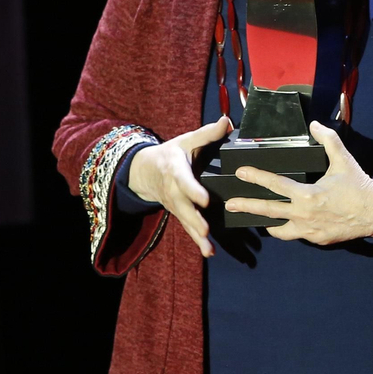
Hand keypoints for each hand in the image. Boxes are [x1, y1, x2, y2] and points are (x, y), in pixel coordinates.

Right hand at [126, 116, 232, 256]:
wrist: (145, 171)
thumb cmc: (170, 154)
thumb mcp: (186, 141)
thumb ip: (207, 133)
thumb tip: (227, 121)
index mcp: (175, 170)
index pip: (183, 181)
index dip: (193, 190)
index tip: (205, 200)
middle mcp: (173, 190)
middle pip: (183, 207)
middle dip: (194, 219)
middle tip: (205, 230)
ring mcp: (175, 205)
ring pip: (185, 221)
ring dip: (196, 235)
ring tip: (208, 247)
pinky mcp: (179, 213)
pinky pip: (188, 228)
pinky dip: (197, 241)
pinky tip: (209, 252)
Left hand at [223, 121, 372, 244]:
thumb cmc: (358, 187)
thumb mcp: (344, 160)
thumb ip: (328, 140)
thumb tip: (315, 124)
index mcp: (308, 195)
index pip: (275, 185)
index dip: (256, 177)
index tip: (241, 172)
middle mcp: (304, 215)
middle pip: (268, 211)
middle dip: (247, 206)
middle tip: (230, 204)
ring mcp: (309, 231)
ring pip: (279, 230)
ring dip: (265, 223)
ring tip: (253, 219)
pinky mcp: (316, 240)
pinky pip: (296, 235)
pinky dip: (288, 229)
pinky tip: (283, 224)